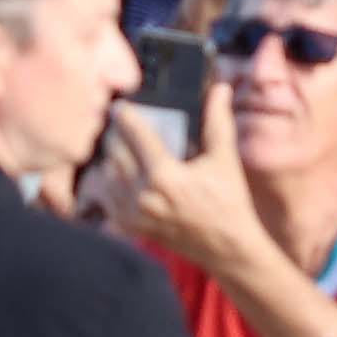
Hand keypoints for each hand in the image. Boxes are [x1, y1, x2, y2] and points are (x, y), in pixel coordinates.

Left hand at [92, 86, 262, 274]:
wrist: (228, 248)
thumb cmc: (229, 202)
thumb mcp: (225, 159)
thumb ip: (218, 121)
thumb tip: (220, 88)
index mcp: (165, 176)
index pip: (136, 136)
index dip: (125, 116)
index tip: (119, 105)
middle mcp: (145, 196)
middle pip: (116, 154)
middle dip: (116, 137)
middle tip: (117, 124)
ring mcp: (136, 215)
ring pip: (108, 177)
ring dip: (110, 160)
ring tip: (117, 147)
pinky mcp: (134, 229)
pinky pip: (108, 201)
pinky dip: (108, 186)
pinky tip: (116, 175)